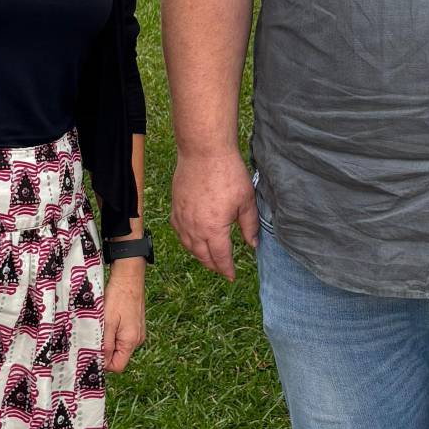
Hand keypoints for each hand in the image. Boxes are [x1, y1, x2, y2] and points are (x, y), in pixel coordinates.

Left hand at [102, 256, 147, 372]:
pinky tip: (109, 319)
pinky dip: (114, 332)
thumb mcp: (107, 322)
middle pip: (118, 357)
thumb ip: (105, 344)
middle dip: (105, 350)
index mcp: (131, 342)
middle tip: (94, 334)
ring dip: (108, 340)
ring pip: (119, 346)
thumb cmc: (118, 297)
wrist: (129, 277)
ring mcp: (137, 332)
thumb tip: (101, 362)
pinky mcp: (135, 325)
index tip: (93, 350)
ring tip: (102, 324)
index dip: (103, 362)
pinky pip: (122, 336)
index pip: (117, 366)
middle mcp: (137, 340)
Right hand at [170, 146, 258, 280]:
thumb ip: (249, 226)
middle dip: (213, 265)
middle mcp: (195, 228)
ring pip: (188, 246)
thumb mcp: (246, 201)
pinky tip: (192, 240)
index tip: (232, 276)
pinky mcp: (175, 208)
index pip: (221, 257)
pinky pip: (179, 232)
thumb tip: (252, 244)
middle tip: (222, 270)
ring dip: (199, 255)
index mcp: (214, 229)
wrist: (204, 152)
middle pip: (203, 255)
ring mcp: (182, 218)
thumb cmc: (228, 173)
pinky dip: (186, 241)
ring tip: (208, 258)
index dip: (227, 269)